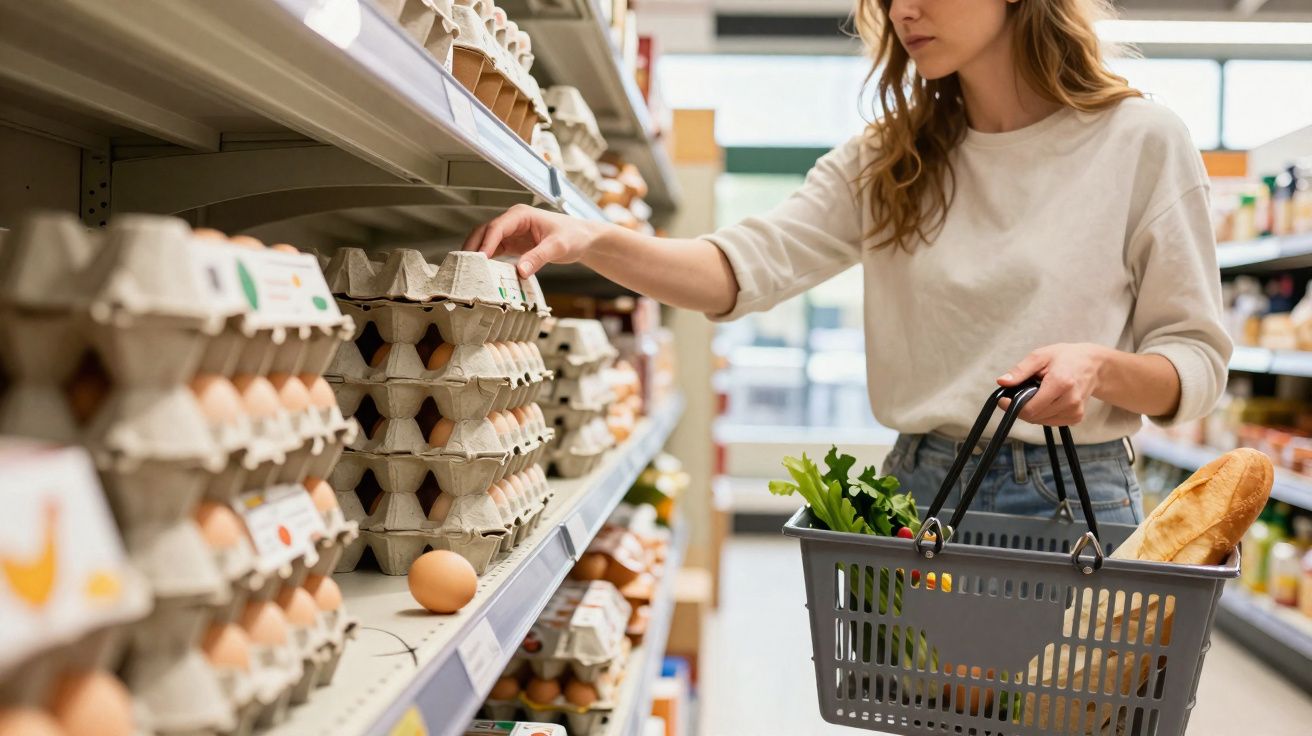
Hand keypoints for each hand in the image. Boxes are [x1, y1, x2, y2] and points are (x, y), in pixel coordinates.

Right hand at [463, 204, 608, 277]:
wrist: (582, 239)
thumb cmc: (573, 236)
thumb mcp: (558, 247)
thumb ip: (539, 257)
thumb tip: (520, 270)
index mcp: (521, 215)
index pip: (497, 227)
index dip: (486, 243)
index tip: (479, 259)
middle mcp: (512, 221)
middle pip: (485, 232)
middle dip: (473, 247)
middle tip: (464, 266)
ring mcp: (511, 232)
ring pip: (486, 241)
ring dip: (476, 254)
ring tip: (468, 271)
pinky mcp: (512, 244)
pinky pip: (494, 251)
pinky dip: (486, 260)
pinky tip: (482, 272)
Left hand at [996, 343, 1108, 425]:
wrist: (1093, 365)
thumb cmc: (1066, 357)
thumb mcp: (1040, 356)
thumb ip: (1020, 370)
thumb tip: (1003, 382)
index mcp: (1061, 383)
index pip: (1031, 409)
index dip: (1013, 406)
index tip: (1003, 399)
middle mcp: (1070, 401)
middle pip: (1034, 416)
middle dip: (1021, 407)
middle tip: (1020, 392)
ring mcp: (1075, 411)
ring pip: (1041, 421)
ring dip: (1032, 411)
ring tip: (1037, 393)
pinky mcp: (1077, 417)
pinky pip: (1050, 422)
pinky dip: (1043, 413)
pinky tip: (1047, 400)